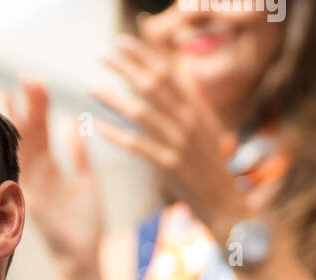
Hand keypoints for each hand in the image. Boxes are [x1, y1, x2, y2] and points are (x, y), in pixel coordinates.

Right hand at [3, 78, 104, 276]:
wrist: (83, 255)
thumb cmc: (84, 223)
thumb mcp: (85, 180)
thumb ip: (78, 153)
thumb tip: (73, 122)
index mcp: (50, 169)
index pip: (40, 131)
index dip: (37, 106)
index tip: (34, 81)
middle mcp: (37, 176)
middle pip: (29, 135)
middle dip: (26, 107)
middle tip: (23, 78)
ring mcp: (32, 188)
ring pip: (22, 151)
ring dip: (16, 124)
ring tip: (8, 96)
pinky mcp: (33, 203)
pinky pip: (22, 175)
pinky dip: (15, 156)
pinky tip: (12, 136)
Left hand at [89, 34, 244, 243]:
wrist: (223, 201)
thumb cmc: (210, 163)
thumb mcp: (207, 126)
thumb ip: (195, 98)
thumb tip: (186, 69)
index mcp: (196, 108)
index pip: (168, 73)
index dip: (144, 56)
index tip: (122, 43)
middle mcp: (189, 121)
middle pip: (154, 86)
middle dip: (126, 68)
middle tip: (102, 56)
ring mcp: (179, 143)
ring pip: (142, 113)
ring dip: (115, 98)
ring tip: (92, 87)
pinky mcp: (169, 166)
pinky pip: (138, 146)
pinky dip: (117, 135)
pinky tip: (98, 127)